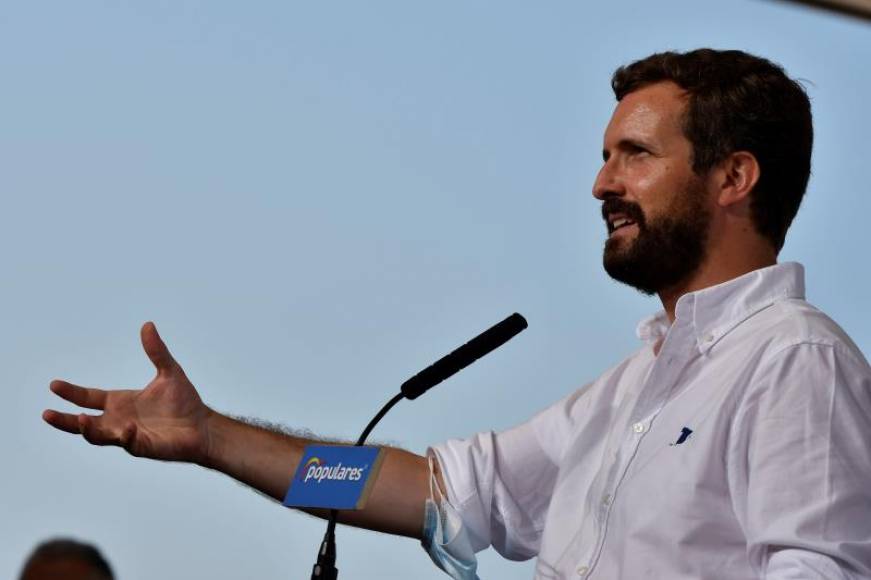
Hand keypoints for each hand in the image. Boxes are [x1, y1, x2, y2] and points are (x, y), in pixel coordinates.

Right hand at [44, 322, 213, 464]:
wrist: (203, 426)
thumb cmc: (184, 402)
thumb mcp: (169, 372)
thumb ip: (156, 351)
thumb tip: (147, 325)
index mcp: (121, 402)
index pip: (90, 398)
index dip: (72, 393)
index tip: (54, 385)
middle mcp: (120, 420)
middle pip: (84, 423)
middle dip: (65, 420)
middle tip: (47, 414)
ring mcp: (130, 436)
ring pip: (100, 437)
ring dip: (89, 430)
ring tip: (81, 419)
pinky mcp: (144, 447)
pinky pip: (129, 443)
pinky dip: (126, 436)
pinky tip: (128, 428)